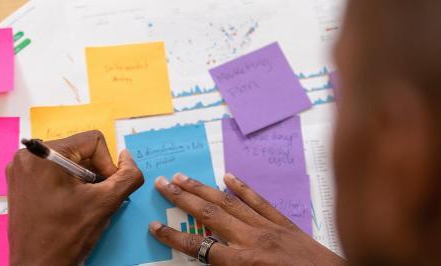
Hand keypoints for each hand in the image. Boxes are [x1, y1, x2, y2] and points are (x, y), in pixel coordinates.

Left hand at [6, 131, 143, 265]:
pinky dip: (68, 187)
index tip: (103, 190)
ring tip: (81, 206)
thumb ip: (127, 176)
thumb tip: (128, 158)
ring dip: (83, 182)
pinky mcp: (20, 183)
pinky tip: (69, 207)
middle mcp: (27, 156)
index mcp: (42, 154)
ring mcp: (21, 170)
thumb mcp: (105, 203)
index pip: (93, 141)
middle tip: (93, 200)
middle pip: (79, 151)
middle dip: (94, 175)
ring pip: (68, 163)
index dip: (107, 165)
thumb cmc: (64, 238)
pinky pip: (54, 173)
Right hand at [148, 173, 344, 265]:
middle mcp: (252, 240)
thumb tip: (207, 260)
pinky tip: (228, 177)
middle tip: (162, 184)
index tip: (155, 226)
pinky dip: (243, 189)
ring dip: (204, 188)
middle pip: (209, 214)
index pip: (198, 246)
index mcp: (242, 262)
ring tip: (183, 177)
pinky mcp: (285, 224)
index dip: (173, 237)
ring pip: (230, 203)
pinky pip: (260, 202)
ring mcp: (269, 228)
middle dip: (183, 198)